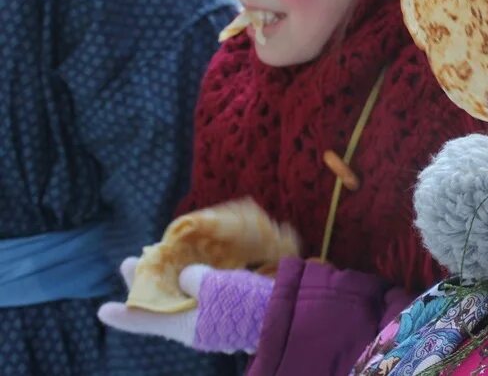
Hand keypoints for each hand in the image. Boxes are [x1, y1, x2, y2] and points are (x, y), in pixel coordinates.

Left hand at [98, 257, 273, 353]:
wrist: (285, 317)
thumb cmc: (244, 302)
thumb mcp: (213, 285)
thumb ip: (192, 277)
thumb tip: (187, 275)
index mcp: (183, 326)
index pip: (146, 320)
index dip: (125, 315)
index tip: (104, 310)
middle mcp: (193, 327)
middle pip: (162, 306)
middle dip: (146, 283)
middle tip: (132, 261)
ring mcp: (212, 322)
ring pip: (182, 301)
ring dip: (169, 281)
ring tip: (160, 260)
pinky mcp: (228, 313)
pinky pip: (202, 299)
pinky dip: (193, 284)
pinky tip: (194, 268)